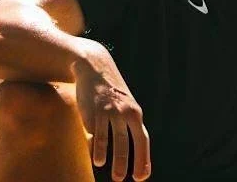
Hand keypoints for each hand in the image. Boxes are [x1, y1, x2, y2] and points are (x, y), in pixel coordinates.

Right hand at [72, 43, 149, 180]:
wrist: (94, 66)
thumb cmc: (110, 93)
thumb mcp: (123, 106)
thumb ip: (126, 126)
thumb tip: (128, 153)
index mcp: (135, 112)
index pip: (142, 139)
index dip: (143, 159)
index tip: (141, 177)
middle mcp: (124, 111)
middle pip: (127, 141)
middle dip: (124, 162)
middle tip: (121, 180)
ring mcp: (109, 110)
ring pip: (111, 138)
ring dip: (109, 156)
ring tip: (106, 170)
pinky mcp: (93, 109)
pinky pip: (95, 132)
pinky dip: (96, 147)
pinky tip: (95, 158)